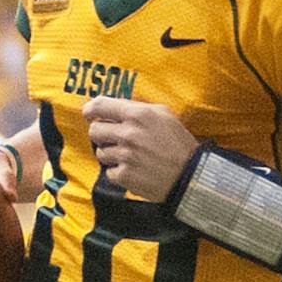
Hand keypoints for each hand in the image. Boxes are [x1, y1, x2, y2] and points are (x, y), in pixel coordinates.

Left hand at [83, 97, 197, 201]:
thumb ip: (138, 107)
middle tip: (113, 139)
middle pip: (94, 131)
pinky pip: (109, 172)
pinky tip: (134, 170)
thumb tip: (116, 106)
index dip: (90, 110)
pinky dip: (119, 172)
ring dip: (111, 155)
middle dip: (101, 135)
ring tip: (130, 157)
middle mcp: (129, 134)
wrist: (191, 176)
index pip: (99, 106)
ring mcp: (125, 156)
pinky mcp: (125, 176)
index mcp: (137, 115)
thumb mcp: (164, 115)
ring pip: (101, 153)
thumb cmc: (179, 144)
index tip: (90, 114)